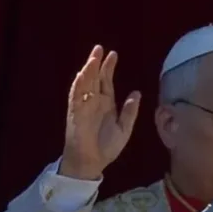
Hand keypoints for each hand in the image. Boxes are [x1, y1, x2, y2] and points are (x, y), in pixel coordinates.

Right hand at [60, 45, 140, 179]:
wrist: (92, 163)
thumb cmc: (106, 147)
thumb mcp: (125, 128)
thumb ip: (130, 111)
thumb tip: (137, 92)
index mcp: (106, 104)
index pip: (106, 81)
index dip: (108, 68)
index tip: (113, 54)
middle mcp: (94, 102)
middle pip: (94, 78)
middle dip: (96, 63)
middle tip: (99, 48)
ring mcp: (83, 107)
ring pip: (84, 84)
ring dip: (87, 71)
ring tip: (92, 58)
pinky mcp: (75, 114)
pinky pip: (75, 98)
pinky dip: (78, 86)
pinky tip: (82, 75)